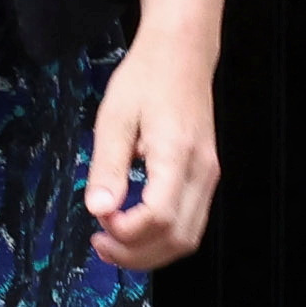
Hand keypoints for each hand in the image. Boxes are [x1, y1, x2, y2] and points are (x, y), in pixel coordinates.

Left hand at [85, 0, 228, 271]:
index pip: (158, 217)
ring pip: (188, 238)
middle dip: (135, 254)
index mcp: (177, 155)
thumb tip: (97, 209)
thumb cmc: (146, 78)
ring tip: (112, 240)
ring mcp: (209, 176)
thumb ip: (107, 166)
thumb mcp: (114, 117)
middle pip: (177, 239)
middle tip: (98, 241)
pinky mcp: (207, 176)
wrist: (182, 52)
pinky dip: (162, 236)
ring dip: (150, 252)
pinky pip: (190, 222)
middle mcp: (201, 171)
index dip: (126, 232)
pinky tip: (133, 227)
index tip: (97, 219)